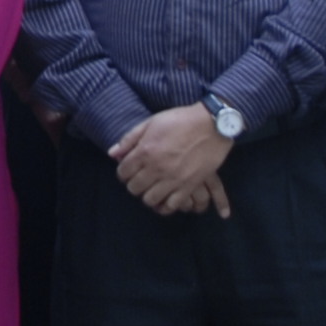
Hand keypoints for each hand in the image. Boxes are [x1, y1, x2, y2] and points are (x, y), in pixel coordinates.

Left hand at [110, 106, 231, 216]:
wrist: (212, 125)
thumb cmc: (180, 120)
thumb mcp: (151, 122)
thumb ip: (130, 139)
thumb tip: (112, 154)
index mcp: (145, 151)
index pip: (123, 172)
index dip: (123, 172)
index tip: (129, 170)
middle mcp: (156, 168)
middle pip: (134, 188)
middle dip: (134, 184)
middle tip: (140, 179)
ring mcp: (173, 179)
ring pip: (150, 200)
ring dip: (148, 196)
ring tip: (152, 189)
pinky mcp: (188, 186)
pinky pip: (171, 205)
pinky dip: (165, 206)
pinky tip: (164, 199)